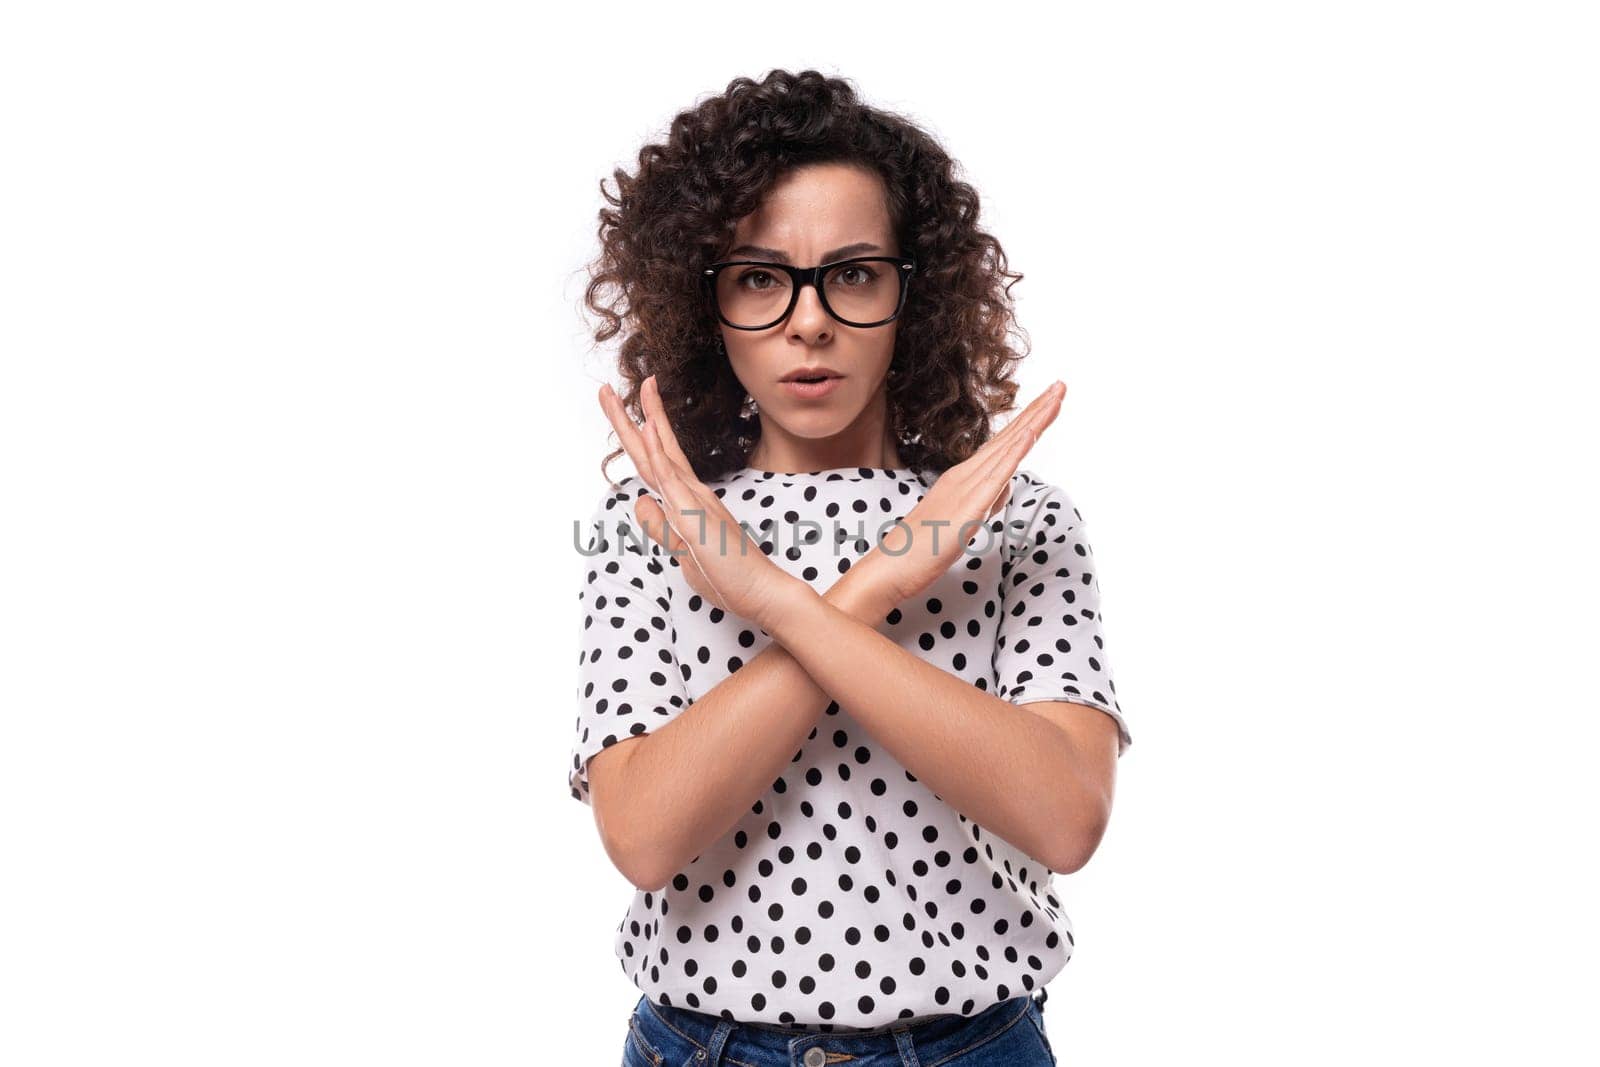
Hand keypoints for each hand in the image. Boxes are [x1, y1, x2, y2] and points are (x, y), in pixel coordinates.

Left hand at [597, 374, 801, 627]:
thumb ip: (661, 527)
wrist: (762, 591)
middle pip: (653, 449)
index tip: (626, 414)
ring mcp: (694, 501)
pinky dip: (659, 452)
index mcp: (689, 500)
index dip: (639, 436)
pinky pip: (672, 479)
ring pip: (660, 454)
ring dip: (641, 420)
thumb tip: (639, 501)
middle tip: (605, 390)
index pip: (657, 462)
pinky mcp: (696, 514)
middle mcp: (692, 493)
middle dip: (629, 418)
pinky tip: (648, 429)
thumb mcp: (682, 551)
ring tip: (621, 392)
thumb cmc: (727, 576)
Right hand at [868, 381, 1066, 606]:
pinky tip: (1031, 433)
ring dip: (1033, 421)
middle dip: (1037, 410)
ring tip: (1055, 397)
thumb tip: (1005, 485)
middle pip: (1009, 437)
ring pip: (1007, 448)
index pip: (1003, 444)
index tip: (1049, 399)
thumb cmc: (922, 547)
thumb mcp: (964, 520)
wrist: (891, 565)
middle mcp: (966, 474)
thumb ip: (985, 500)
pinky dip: (1016, 452)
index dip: (1028, 420)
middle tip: (1061, 385)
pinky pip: (997, 475)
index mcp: (964, 477)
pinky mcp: (969, 507)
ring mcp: (967, 488)